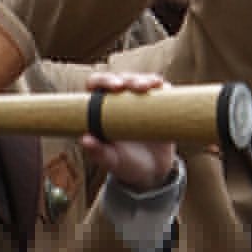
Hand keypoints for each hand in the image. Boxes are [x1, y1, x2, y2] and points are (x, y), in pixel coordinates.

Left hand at [79, 69, 177, 190]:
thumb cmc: (125, 164)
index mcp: (102, 109)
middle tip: (138, 87)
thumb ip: (98, 153)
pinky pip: (162, 90)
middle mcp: (120, 100)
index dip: (104, 80)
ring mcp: (140, 101)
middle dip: (130, 79)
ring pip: (141, 80)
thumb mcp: (112, 161)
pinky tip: (167, 87)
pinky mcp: (159, 105)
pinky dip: (164, 86)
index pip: (97, 84)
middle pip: (122, 79)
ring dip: (146, 79)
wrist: (152, 172)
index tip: (116, 87)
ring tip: (154, 85)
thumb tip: (85, 140)